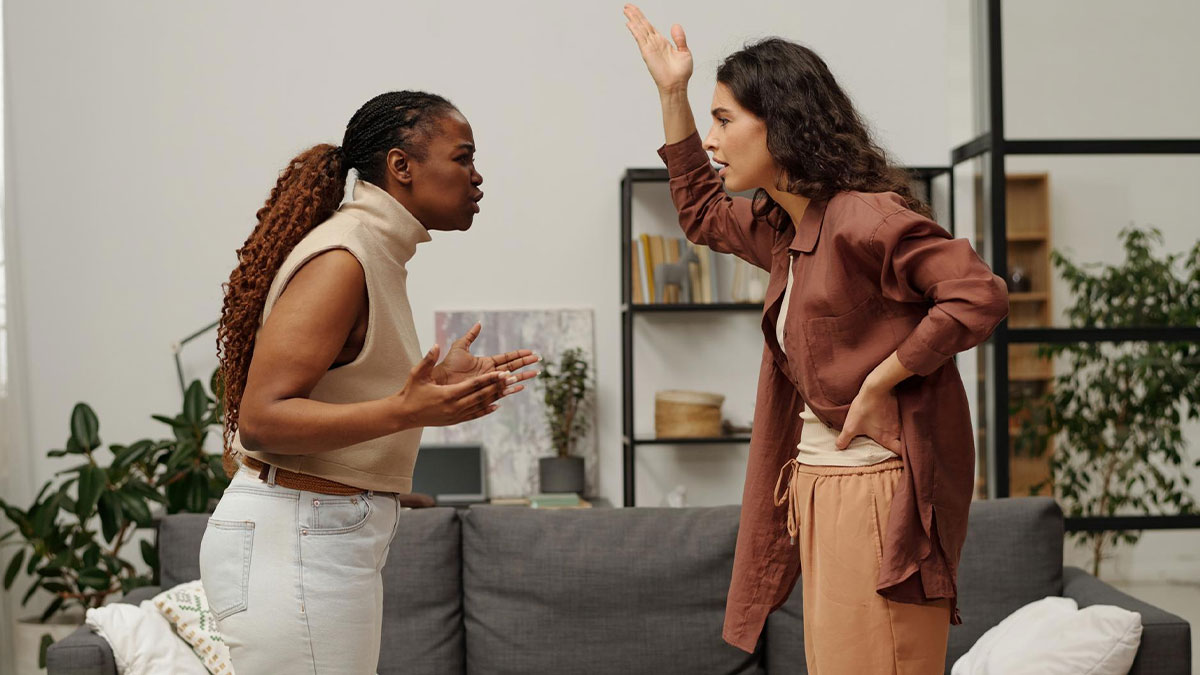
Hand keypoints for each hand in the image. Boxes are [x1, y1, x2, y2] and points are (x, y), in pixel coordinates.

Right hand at [392, 344, 510, 427]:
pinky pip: (474, 415)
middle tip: (513, 378)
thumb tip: (435, 345)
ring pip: (480, 405)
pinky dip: (486, 410)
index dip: (490, 378)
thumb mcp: (417, 374)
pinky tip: (496, 405)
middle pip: (481, 395)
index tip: (503, 372)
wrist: (404, 415)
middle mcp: (454, 407)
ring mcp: (455, 415)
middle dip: (498, 386)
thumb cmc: (410, 392)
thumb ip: (428, 359)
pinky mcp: (454, 421)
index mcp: (447, 395)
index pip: (474, 385)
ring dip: (496, 396)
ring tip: (509, 389)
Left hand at [431, 322, 539, 394]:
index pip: (507, 358)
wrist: (440, 380)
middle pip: (512, 367)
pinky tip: (521, 387)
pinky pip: (501, 390)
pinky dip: (511, 389)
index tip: (530, 352)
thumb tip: (479, 323)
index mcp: (487, 363)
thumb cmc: (448, 365)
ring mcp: (489, 382)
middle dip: (526, 364)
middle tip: (539, 360)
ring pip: (510, 379)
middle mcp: (490, 373)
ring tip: (536, 373)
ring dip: (523, 376)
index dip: (519, 355)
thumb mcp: (460, 346)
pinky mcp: (485, 391)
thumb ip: (471, 336)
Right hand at [623, 4, 692, 93]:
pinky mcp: (648, 53)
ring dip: (633, 19)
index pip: (649, 27)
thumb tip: (675, 25)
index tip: (635, 10)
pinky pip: (640, 39)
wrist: (677, 85)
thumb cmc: (681, 73)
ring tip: (626, 9)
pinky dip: (635, 31)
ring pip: (640, 29)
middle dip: (635, 15)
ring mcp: (650, 48)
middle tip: (627, 6)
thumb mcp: (684, 52)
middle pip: (642, 25)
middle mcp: (654, 44)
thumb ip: (679, 38)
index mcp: (662, 42)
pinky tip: (630, 23)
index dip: (642, 18)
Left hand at [835, 381, 903, 455]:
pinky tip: (887, 417)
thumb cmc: (864, 408)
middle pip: (902, 442)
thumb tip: (838, 448)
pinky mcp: (900, 409)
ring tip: (886, 429)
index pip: (900, 452)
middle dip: (898, 444)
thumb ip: (844, 439)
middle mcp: (897, 431)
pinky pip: (901, 419)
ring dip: (896, 431)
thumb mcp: (850, 426)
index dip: (899, 456)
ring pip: (901, 430)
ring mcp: (900, 420)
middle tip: (889, 442)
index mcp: (887, 438)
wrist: (876, 387)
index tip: (894, 455)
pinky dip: (896, 421)